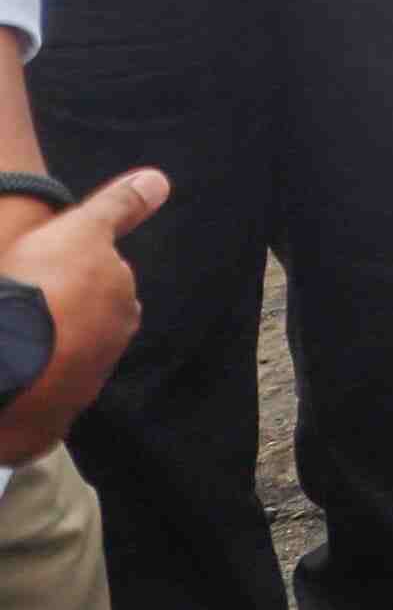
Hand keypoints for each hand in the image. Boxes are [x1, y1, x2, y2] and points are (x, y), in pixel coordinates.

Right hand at [0, 169, 164, 464]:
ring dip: (43, 359)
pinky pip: (37, 413)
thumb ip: (120, 208)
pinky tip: (8, 382)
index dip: (78, 283)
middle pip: (88, 334)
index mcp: (120, 309)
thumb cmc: (42, 287)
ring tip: (12, 343)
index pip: (108, 293)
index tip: (50, 281)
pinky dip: (26, 400)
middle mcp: (108, 352)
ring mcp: (76, 393)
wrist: (4, 359)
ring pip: (62, 371)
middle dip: (65, 324)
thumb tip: (160, 180)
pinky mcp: (43, 429)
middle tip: (27, 313)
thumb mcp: (81, 231)